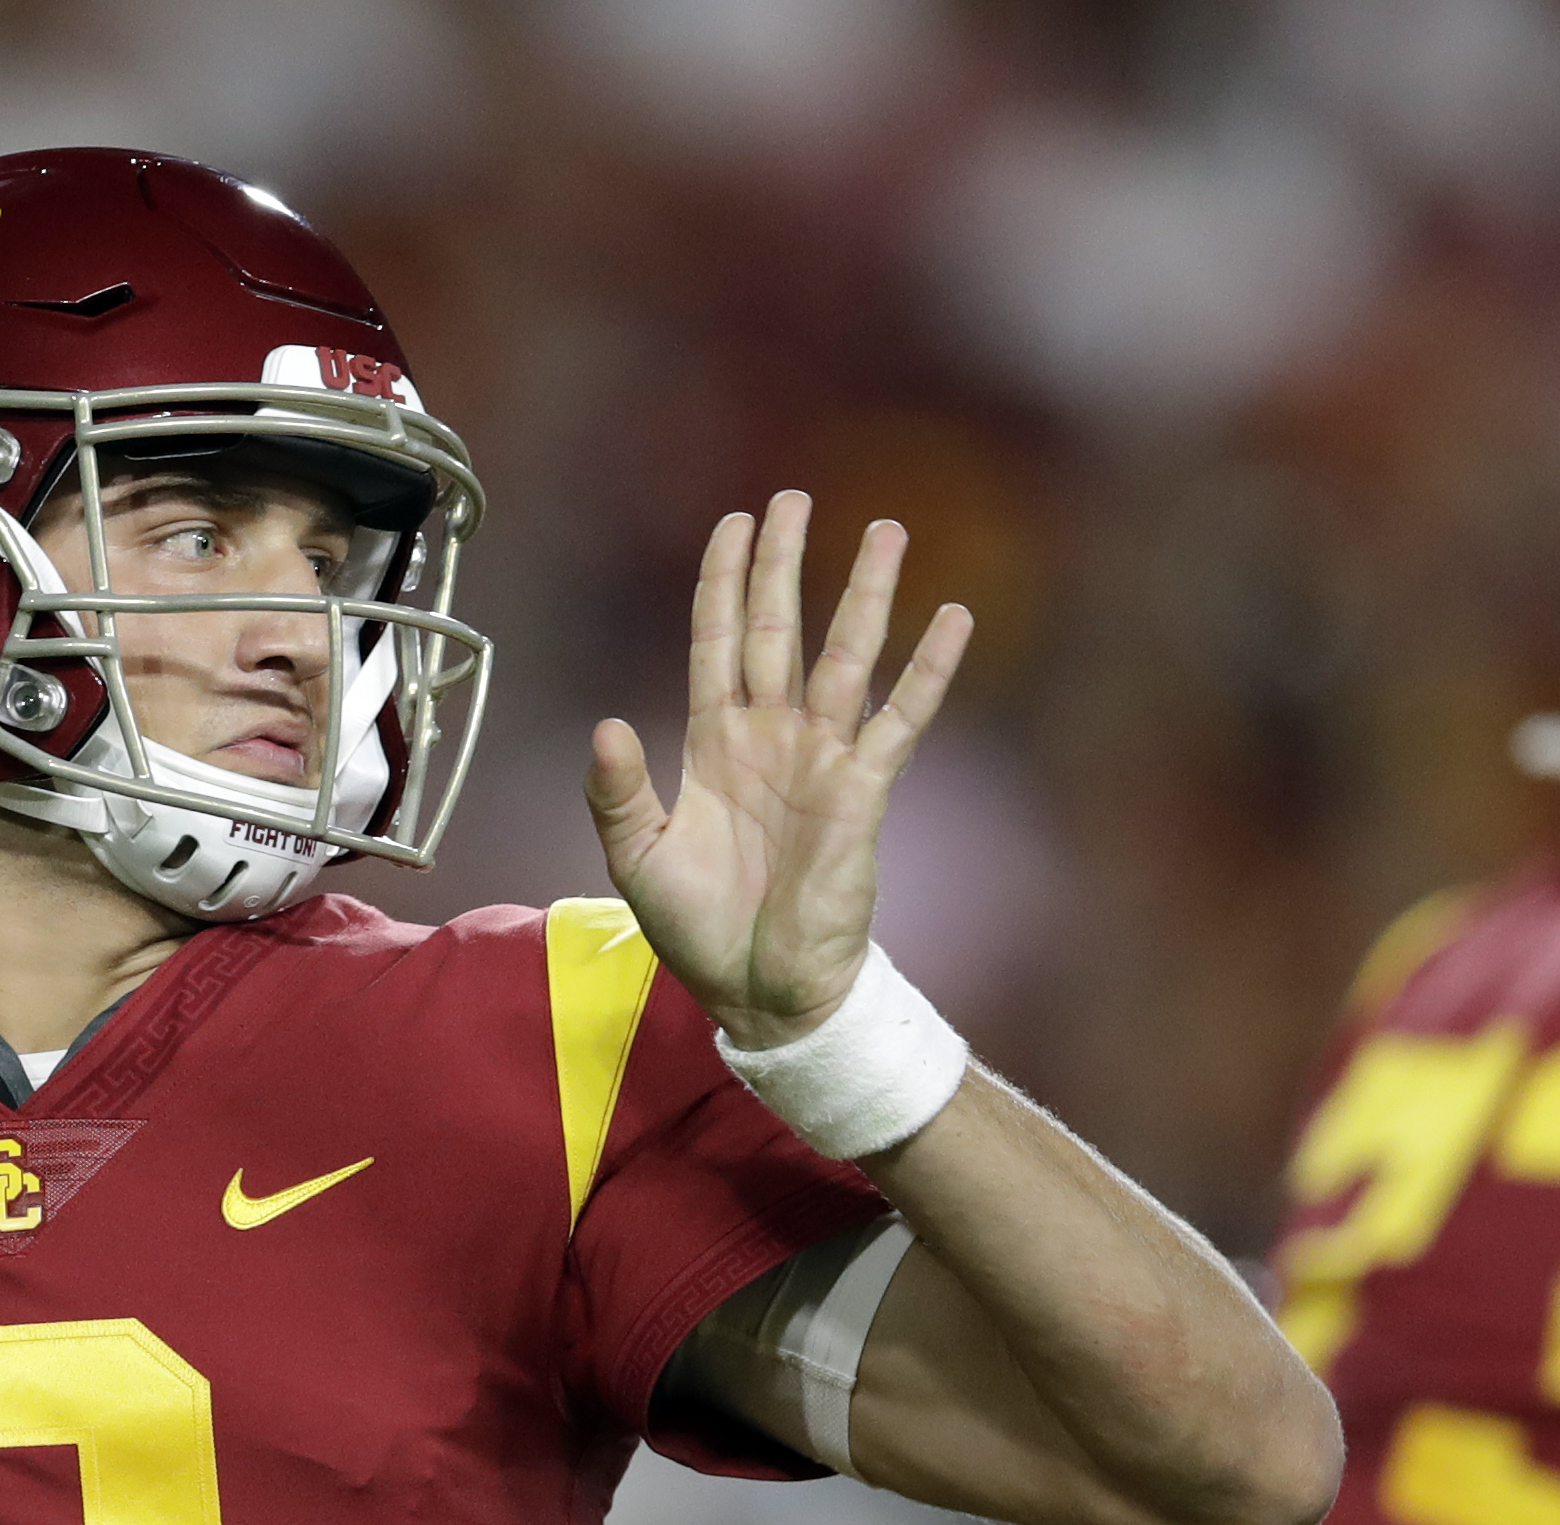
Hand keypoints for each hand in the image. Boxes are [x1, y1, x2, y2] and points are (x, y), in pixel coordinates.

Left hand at [583, 491, 970, 1048]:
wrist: (759, 990)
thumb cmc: (698, 930)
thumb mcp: (637, 858)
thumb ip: (616, 793)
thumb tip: (606, 724)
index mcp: (713, 744)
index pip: (715, 642)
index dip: (722, 583)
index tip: (732, 523)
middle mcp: (770, 737)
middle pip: (776, 629)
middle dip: (783, 564)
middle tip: (793, 498)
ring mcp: (820, 759)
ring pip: (845, 656)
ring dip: (863, 594)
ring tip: (883, 529)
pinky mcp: (862, 792)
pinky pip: (901, 720)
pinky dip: (928, 671)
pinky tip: (954, 619)